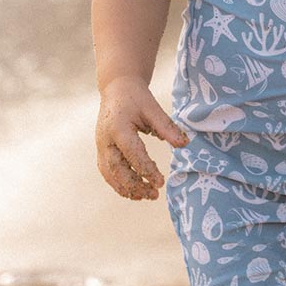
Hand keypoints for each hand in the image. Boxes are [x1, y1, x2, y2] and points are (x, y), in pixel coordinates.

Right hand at [95, 75, 187, 199]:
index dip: (146, 169)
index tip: (160, 182)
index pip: (132, 154)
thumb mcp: (153, 108)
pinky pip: (107, 172)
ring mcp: (101, 146)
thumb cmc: (137, 98)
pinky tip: (135, 192)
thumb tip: (184, 144)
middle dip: (135, 185)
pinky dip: (119, 184)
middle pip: (117, 169)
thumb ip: (167, 127)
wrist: (117, 89)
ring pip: (110, 174)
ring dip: (126, 188)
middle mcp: (105, 140)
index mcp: (118, 128)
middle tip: (155, 195)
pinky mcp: (102, 151)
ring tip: (147, 196)